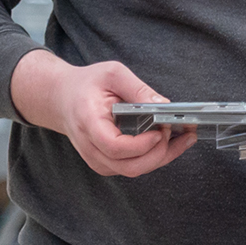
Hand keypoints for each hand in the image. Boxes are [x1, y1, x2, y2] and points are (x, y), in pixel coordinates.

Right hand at [9, 50, 192, 179]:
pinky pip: (132, 168)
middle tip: (177, 132)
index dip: (141, 144)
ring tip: (183, 138)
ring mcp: (97, 159)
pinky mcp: (105, 163)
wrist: (62, 98)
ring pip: (133, 170)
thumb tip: (164, 104)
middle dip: (159, 153)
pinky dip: (153, 158)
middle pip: (129, 166)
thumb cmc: (86, 85)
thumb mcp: (112, 74)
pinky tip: (168, 143)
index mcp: (89, 123)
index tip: (160, 130)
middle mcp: (90, 147)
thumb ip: (138, 88)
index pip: (115, 147)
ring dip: (161, 157)